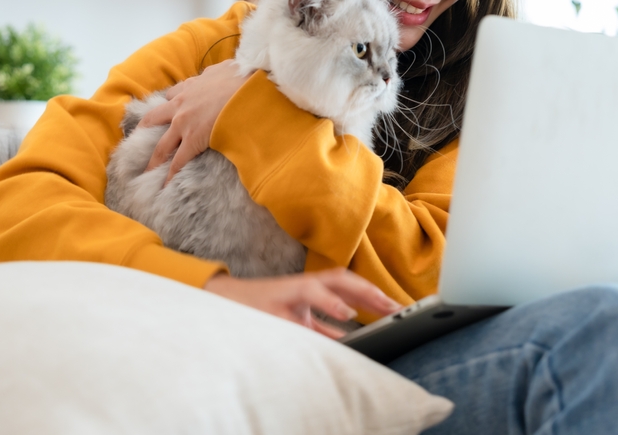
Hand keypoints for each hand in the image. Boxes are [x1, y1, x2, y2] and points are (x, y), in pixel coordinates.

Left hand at [140, 60, 250, 183]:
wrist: (247, 90)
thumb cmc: (243, 78)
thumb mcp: (227, 69)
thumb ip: (219, 72)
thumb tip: (223, 72)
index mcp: (191, 86)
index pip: (173, 95)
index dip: (170, 104)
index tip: (169, 111)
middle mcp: (181, 103)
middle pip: (155, 118)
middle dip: (147, 129)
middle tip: (143, 139)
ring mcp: (184, 122)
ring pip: (161, 144)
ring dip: (154, 159)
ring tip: (148, 171)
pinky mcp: (192, 139)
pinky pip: (178, 161)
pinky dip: (171, 175)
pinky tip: (167, 185)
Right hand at [203, 268, 402, 338]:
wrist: (221, 304)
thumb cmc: (261, 312)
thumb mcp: (298, 322)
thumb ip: (323, 328)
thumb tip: (350, 337)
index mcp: (310, 290)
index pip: (346, 286)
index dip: (372, 294)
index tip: (396, 306)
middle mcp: (302, 286)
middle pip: (341, 280)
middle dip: (369, 291)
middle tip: (395, 305)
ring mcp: (287, 292)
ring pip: (322, 284)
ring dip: (351, 292)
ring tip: (377, 303)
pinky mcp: (275, 304)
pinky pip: (302, 304)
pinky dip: (324, 305)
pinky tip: (344, 312)